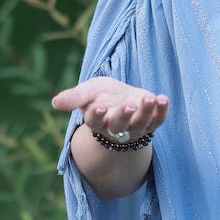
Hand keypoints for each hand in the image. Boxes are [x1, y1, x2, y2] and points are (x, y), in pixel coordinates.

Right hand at [52, 77, 169, 138]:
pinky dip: (162, 111)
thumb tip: (55, 102)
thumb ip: (74, 97)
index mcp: (97, 121)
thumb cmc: (103, 95)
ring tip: (149, 97)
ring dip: (146, 112)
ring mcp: (135, 127)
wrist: (123, 99)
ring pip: (141, 123)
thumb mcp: (89, 91)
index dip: (97, 114)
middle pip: (119, 126)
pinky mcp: (152, 123)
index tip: (99, 105)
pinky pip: (158, 120)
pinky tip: (163, 98)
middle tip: (129, 104)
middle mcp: (116, 128)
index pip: (95, 121)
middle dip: (124, 115)